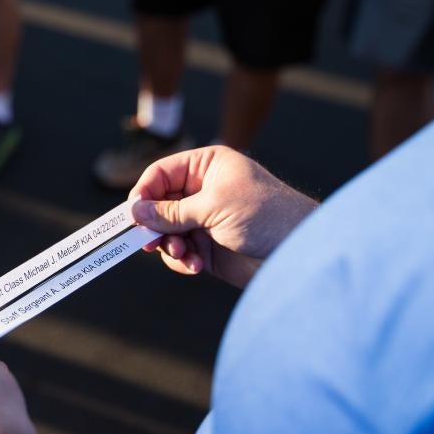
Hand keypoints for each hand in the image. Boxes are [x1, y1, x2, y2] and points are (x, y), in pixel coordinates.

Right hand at [129, 146, 316, 287]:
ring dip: (169, 245)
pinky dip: (183, 260)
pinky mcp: (208, 248)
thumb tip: (135, 211)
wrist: (301, 252)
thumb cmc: (266, 215)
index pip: (161, 173)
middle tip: (149, 242)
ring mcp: (205, 220)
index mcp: (206, 166)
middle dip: (155, 224)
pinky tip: (197, 266)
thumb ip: (171, 211)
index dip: (143, 193)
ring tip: (183, 255)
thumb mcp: (214, 206)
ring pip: (166, 231)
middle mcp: (203, 191)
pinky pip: (180, 252)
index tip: (132, 215)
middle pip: (159, 204)